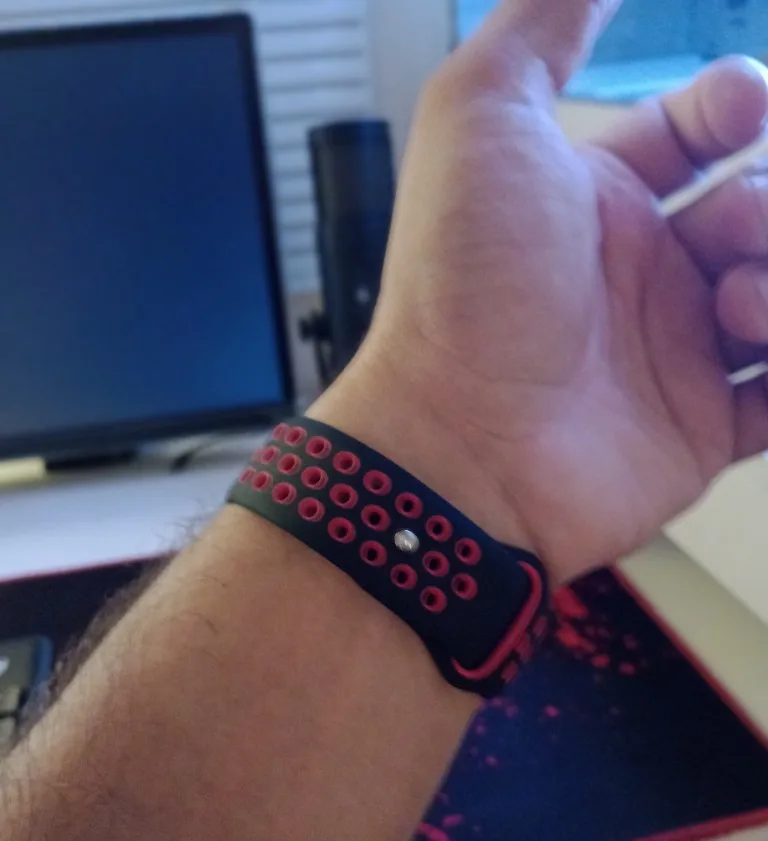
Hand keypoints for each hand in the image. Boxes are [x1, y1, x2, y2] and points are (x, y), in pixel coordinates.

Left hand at [313, 0, 767, 585]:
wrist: (457, 437)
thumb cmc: (461, 283)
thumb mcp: (481, 114)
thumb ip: (543, 24)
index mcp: (596, 197)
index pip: (699, 129)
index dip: (736, 103)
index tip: (740, 106)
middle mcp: (637, 272)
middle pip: (759, 205)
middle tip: (727, 228)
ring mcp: (671, 351)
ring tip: (736, 303)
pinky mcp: (698, 429)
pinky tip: (759, 340)